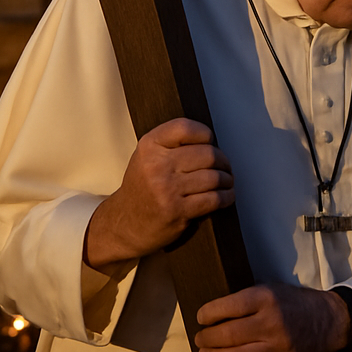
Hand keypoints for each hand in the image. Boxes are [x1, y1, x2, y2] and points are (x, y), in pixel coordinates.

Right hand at [83, 118, 232, 275]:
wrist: (125, 223)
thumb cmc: (142, 189)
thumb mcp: (146, 157)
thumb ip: (172, 145)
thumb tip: (211, 143)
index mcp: (149, 146)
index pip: (185, 128)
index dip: (204, 134)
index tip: (209, 141)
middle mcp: (156, 166)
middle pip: (207, 154)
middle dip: (222, 161)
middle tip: (225, 166)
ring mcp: (166, 189)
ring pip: (214, 178)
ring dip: (226, 180)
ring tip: (227, 181)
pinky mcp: (177, 211)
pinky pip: (213, 199)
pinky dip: (226, 197)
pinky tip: (226, 195)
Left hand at [194, 283, 349, 351]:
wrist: (329, 322)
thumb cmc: (294, 304)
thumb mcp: (270, 290)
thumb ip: (244, 300)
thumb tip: (211, 315)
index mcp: (267, 300)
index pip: (228, 307)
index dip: (208, 314)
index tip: (200, 317)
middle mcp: (273, 325)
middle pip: (228, 335)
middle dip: (207, 339)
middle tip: (200, 339)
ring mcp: (279, 351)